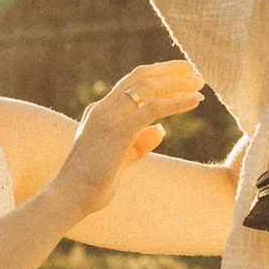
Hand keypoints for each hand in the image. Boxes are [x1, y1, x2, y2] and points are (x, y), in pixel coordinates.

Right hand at [51, 60, 204, 216]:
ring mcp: (109, 118)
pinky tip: (195, 101)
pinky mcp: (119, 132)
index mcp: (100, 112)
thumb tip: (161, 130)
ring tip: (199, 83)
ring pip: (148, 88)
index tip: (179, 72)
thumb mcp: (118, 159)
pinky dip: (177, 102)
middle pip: (140, 77)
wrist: (68, 197)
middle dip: (169, 71)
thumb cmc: (90, 184)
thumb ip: (138, 143)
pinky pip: (154, 109)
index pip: (130, 83)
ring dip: (176, 83)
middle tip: (194, 70)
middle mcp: (103, 109)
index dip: (156, 74)